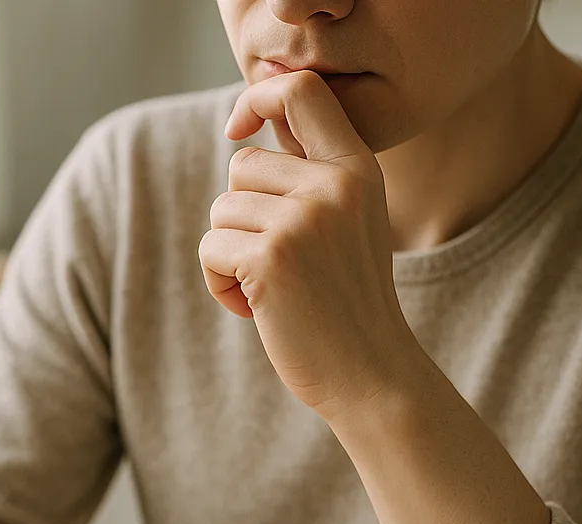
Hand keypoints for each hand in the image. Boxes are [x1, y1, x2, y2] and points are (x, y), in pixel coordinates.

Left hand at [199, 70, 420, 421]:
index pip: (301, 91)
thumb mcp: (346, 225)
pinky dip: (219, 283)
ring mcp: (303, 220)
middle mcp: (334, 185)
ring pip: (222, 209)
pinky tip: (255, 308)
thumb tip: (246, 134)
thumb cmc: (347, 304)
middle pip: (243, 165)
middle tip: (275, 263)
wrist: (370, 374)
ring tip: (268, 289)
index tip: (237, 127)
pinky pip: (211, 248)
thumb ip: (309, 177)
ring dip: (229, 254)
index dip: (257, 98)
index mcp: (358, 169)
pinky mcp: (270, 258)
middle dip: (242, 215)